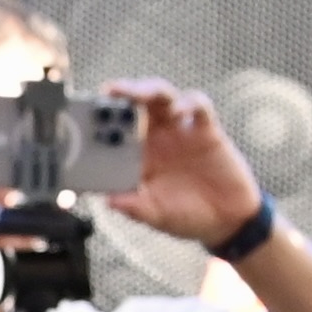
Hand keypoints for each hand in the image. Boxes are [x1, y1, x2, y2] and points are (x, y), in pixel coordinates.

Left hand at [102, 79, 262, 248]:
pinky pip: (198, 106)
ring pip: (162, 97)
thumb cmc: (186, 217)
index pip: (113, 131)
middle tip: (109, 91)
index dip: (100, 121)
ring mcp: (180, 131)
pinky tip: (180, 112)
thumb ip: (134, 207)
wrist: (227, 222)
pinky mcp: (207, 131)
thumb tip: (109, 200)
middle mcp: (155, 139)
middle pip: (135, 105)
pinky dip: (189, 103)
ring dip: (148, 90)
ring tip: (137, 93)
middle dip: (122, 94)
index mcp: (136, 157)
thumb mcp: (155, 216)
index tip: (84, 116)